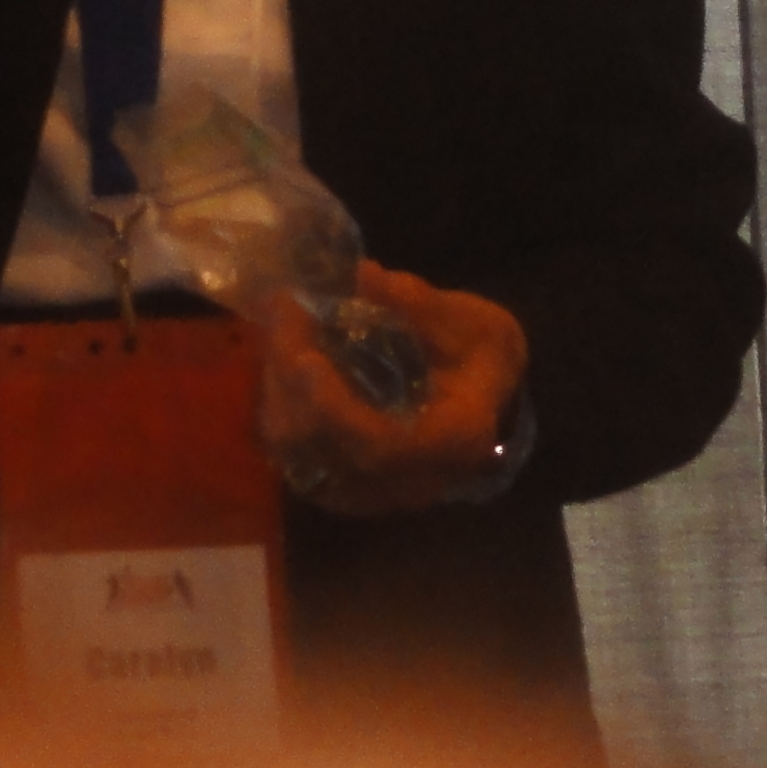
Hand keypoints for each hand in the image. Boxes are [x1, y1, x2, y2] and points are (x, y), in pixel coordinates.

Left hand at [257, 261, 529, 518]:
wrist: (487, 401)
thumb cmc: (485, 361)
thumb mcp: (475, 323)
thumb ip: (421, 305)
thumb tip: (364, 277)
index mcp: (451, 444)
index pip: (376, 446)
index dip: (331, 409)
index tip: (305, 356)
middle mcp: (404, 482)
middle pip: (323, 448)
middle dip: (291, 380)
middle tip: (283, 311)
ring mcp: (369, 490)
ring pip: (297, 453)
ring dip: (279, 387)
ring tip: (281, 325)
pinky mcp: (341, 483)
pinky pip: (292, 452)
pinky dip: (281, 403)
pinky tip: (284, 355)